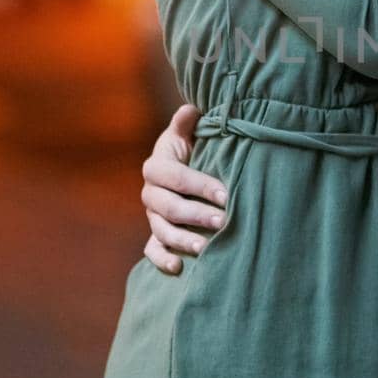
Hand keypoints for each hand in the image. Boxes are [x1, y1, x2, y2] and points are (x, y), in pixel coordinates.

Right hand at [141, 104, 227, 275]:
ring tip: (206, 248)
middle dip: (197, 215)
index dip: (200, 186)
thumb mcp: (189, 134)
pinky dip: (161, 260)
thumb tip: (190, 110)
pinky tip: (178, 267)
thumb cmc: (193, 149)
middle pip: (169, 207)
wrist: (185, 169)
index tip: (227, 195)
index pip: (176, 177)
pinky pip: (151, 250)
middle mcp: (150, 193)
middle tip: (223, 221)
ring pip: (161, 231)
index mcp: (156, 166)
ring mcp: (152, 216)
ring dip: (183, 240)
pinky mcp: (155, 235)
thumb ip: (187, 124)